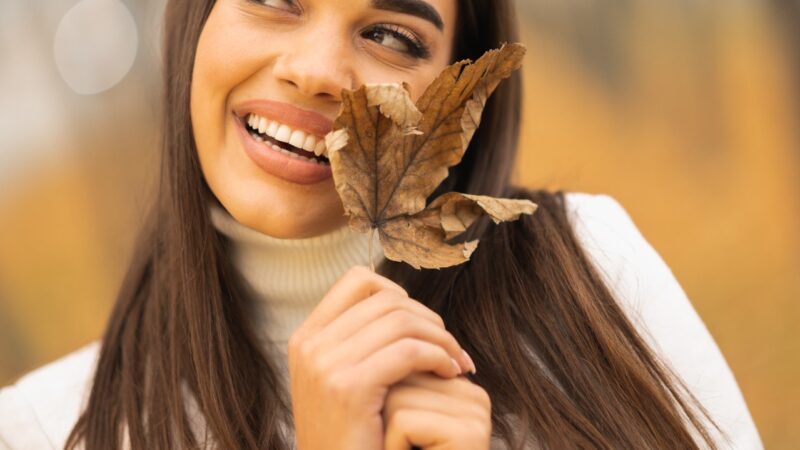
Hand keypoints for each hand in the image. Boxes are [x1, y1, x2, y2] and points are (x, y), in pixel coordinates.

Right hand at [288, 266, 475, 449]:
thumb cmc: (354, 440)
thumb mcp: (343, 384)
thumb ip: (363, 344)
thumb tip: (407, 307)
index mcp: (306, 338)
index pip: (359, 281)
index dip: (401, 295)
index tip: (424, 327)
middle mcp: (309, 345)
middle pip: (387, 299)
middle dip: (430, 320)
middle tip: (452, 350)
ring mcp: (325, 365)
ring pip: (402, 320)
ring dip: (441, 338)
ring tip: (457, 363)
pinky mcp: (349, 388)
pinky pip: (409, 350)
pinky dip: (439, 356)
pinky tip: (451, 374)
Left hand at [382, 372, 491, 449]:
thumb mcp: (405, 416)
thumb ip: (404, 383)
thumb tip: (388, 346)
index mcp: (465, 387)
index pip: (408, 364)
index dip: (390, 402)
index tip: (409, 433)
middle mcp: (477, 396)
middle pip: (402, 377)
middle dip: (387, 414)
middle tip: (408, 444)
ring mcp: (476, 414)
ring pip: (397, 396)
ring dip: (388, 432)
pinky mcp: (467, 435)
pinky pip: (402, 421)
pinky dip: (393, 444)